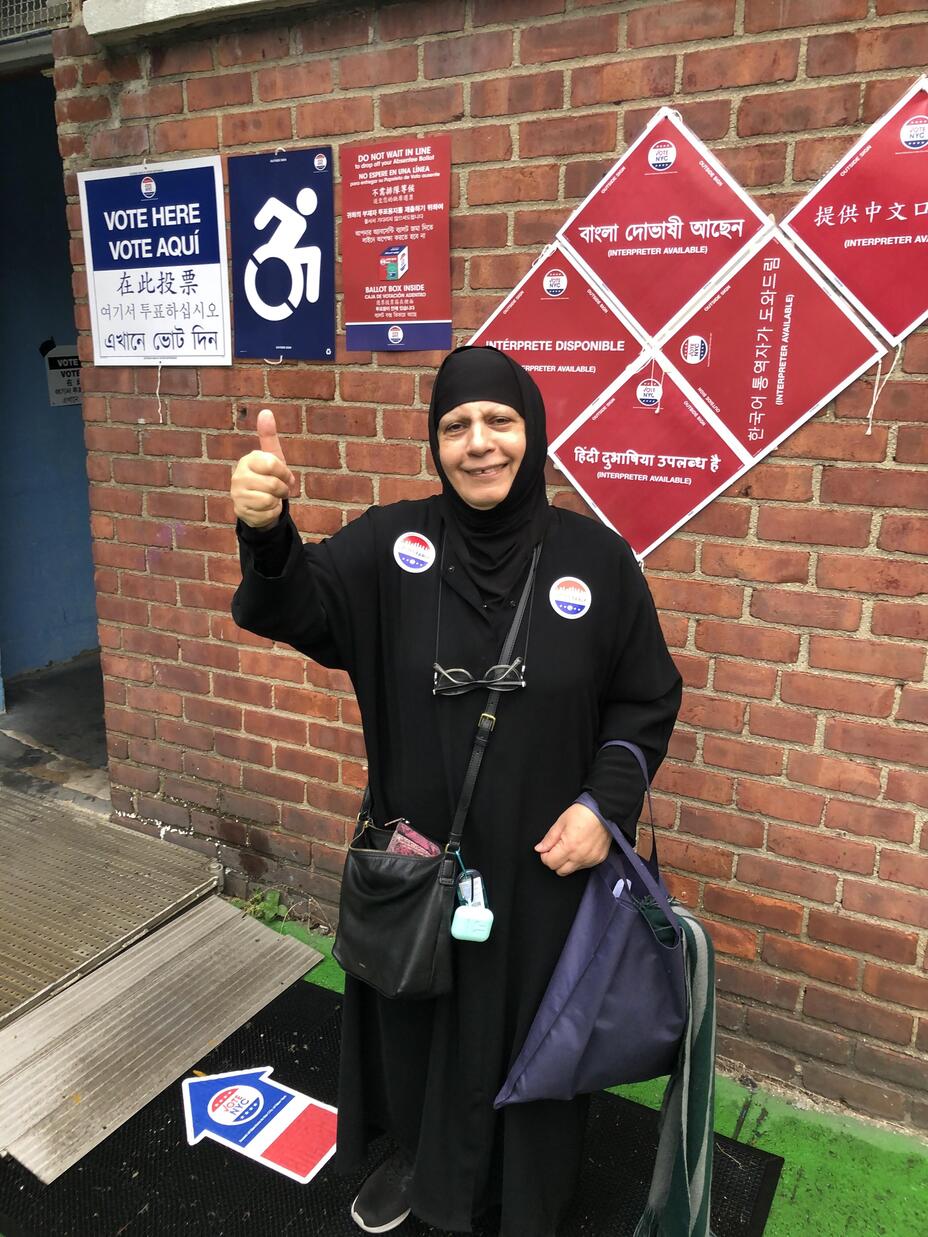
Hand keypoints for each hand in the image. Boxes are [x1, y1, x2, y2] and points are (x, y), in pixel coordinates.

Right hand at [231, 409, 295, 528]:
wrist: (258, 504)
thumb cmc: (267, 477)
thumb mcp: (272, 457)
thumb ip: (268, 436)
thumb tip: (266, 411)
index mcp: (248, 460)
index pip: (273, 464)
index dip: (285, 473)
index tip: (285, 475)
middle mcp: (238, 476)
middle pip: (274, 485)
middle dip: (283, 490)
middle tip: (280, 490)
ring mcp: (237, 495)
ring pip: (270, 500)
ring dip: (277, 501)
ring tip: (271, 498)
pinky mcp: (240, 512)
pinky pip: (267, 514)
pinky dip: (272, 513)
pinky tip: (265, 508)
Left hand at [535, 802, 609, 876]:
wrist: (604, 810)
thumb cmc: (583, 813)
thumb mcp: (561, 822)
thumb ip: (549, 838)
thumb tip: (539, 849)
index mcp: (569, 847)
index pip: (550, 863)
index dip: (545, 856)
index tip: (547, 848)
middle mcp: (580, 857)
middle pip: (560, 871)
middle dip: (555, 861)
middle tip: (557, 848)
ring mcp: (590, 859)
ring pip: (572, 870)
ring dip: (567, 861)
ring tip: (570, 846)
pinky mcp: (598, 859)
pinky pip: (584, 866)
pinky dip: (578, 860)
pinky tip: (580, 847)